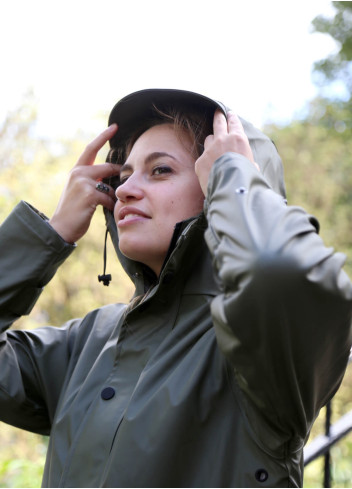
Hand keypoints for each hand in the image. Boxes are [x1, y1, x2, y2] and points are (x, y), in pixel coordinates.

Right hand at [49, 124, 118, 242]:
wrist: (61, 227)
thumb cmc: (74, 212)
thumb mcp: (80, 190)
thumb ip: (92, 180)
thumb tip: (110, 176)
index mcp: (76, 170)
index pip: (91, 148)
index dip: (103, 137)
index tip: (115, 127)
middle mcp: (78, 173)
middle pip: (107, 168)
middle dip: (118, 174)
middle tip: (125, 178)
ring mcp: (83, 183)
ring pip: (109, 187)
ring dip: (112, 198)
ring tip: (107, 207)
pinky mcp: (89, 194)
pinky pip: (109, 198)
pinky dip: (111, 206)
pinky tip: (106, 212)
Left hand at [195, 110, 258, 196]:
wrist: (230, 191)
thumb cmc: (246, 179)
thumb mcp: (253, 166)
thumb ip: (248, 160)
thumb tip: (249, 164)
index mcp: (238, 139)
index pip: (234, 123)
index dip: (232, 118)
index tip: (230, 114)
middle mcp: (222, 140)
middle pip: (218, 123)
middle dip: (218, 116)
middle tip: (217, 112)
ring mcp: (209, 150)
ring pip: (209, 139)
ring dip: (212, 141)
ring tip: (215, 147)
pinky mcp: (200, 161)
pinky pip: (203, 157)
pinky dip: (207, 161)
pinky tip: (210, 169)